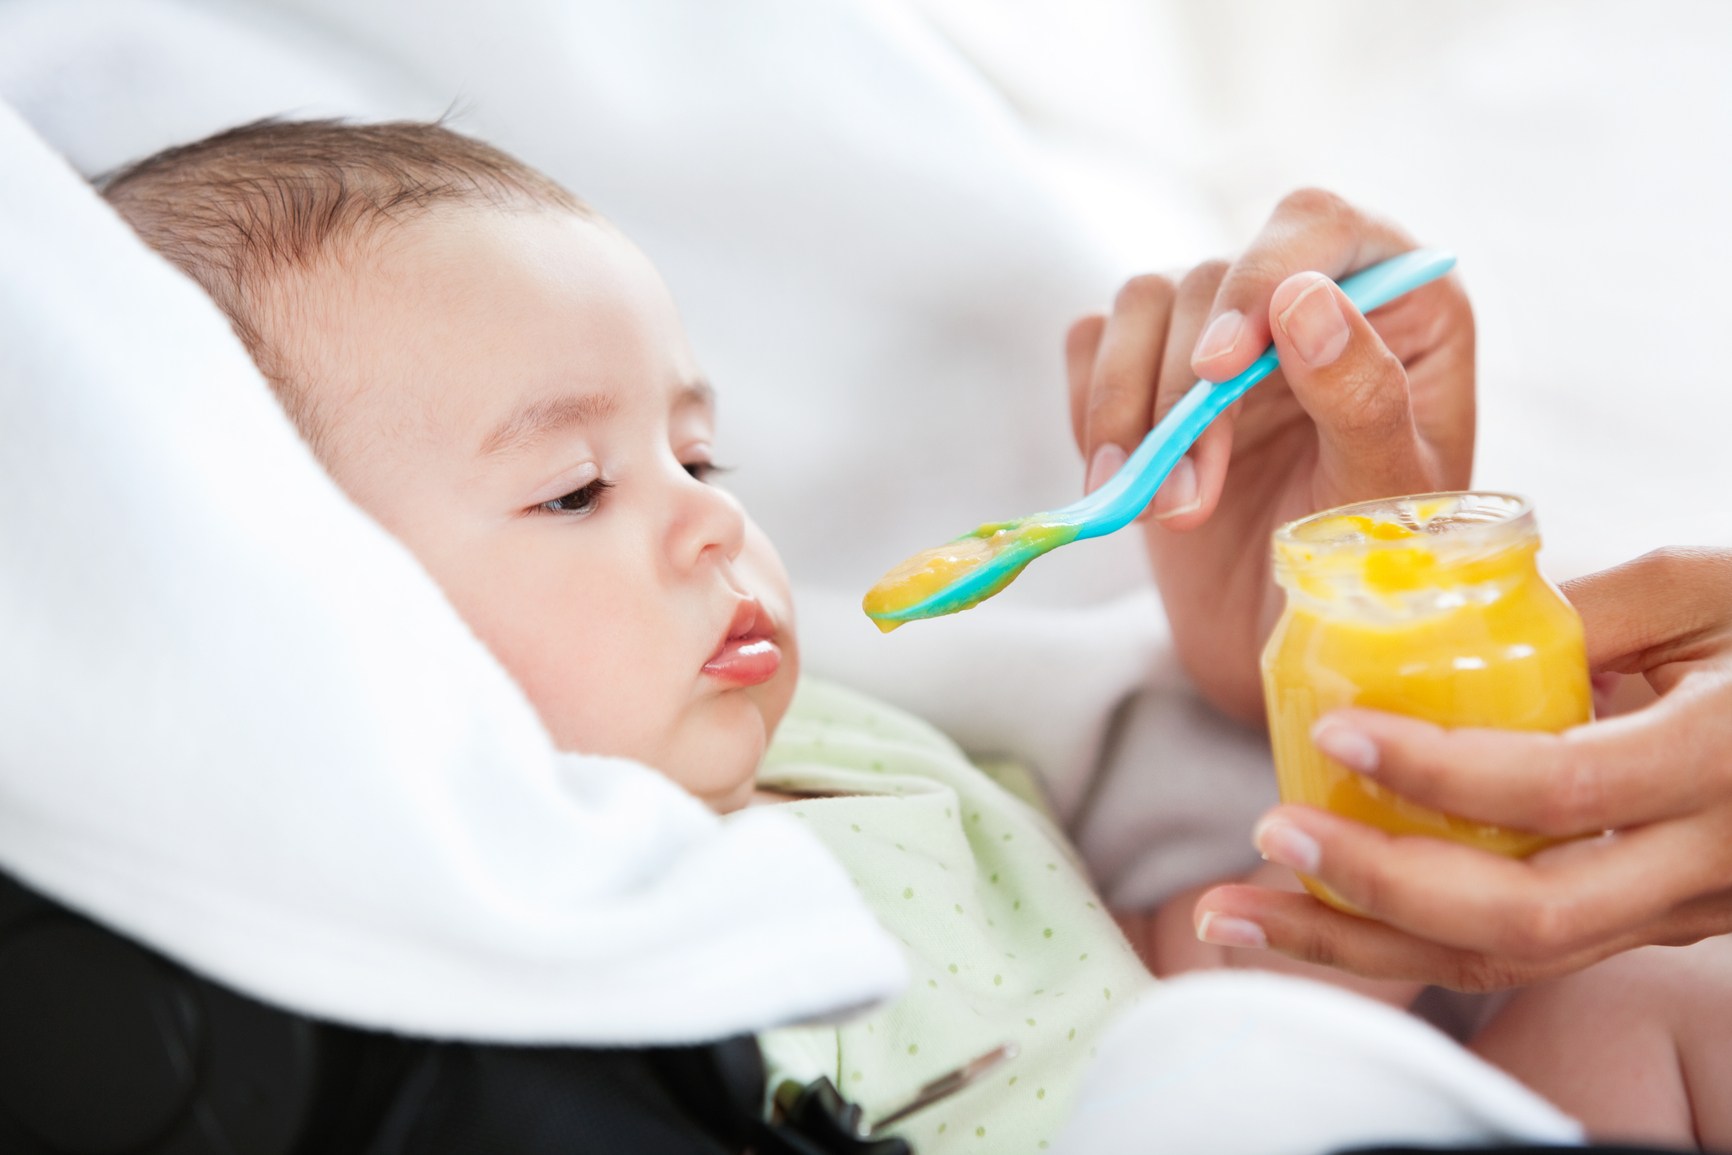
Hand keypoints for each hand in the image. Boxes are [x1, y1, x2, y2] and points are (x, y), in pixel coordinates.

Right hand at [1065, 190, 1474, 722]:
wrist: (1288, 641)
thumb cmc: (1368, 572)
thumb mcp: (1388, 496)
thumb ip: (1362, 396)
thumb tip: (1304, 298)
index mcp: (1398, 303)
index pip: (1319, 224)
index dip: (1261, 276)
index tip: (1221, 369)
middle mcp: (1307, 297)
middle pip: (1213, 274)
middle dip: (1186, 392)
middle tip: (1189, 499)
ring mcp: (1221, 334)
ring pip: (1142, 303)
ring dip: (1129, 408)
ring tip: (1154, 508)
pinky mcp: (1149, 373)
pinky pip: (1091, 345)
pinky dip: (1092, 411)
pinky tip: (1120, 482)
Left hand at [1191, 548, 1731, 990]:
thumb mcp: (1719, 589)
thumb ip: (1595, 602)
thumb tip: (1441, 610)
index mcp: (1720, 760)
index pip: (1560, 790)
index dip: (1440, 772)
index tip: (1338, 732)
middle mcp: (1703, 864)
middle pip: (1522, 919)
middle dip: (1372, 892)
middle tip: (1265, 841)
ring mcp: (1677, 913)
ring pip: (1507, 962)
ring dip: (1358, 949)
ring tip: (1235, 918)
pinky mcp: (1647, 927)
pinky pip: (1518, 955)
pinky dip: (1406, 944)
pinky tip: (1317, 918)